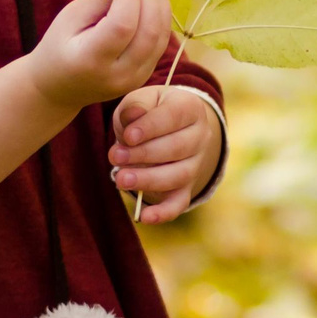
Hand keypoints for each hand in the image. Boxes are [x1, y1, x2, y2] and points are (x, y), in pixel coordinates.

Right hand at [28, 0, 172, 109]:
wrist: (59, 88)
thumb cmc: (59, 46)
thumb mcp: (69, 18)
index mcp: (90, 61)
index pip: (122, 26)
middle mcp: (117, 75)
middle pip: (148, 33)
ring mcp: (134, 80)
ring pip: (160, 38)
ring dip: (161, 3)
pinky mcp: (144, 76)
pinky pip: (160, 43)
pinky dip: (161, 16)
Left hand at [111, 86, 219, 224]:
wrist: (165, 128)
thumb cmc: (148, 111)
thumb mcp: (142, 100)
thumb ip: (136, 106)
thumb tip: (133, 116)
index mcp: (191, 108)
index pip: (174, 117)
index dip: (150, 127)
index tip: (128, 136)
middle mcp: (200, 137)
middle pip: (177, 148)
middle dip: (144, 155)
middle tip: (115, 157)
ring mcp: (196, 164)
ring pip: (178, 176)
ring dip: (148, 180)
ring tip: (121, 179)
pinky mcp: (186, 188)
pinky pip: (179, 203)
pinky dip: (164, 213)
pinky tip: (145, 217)